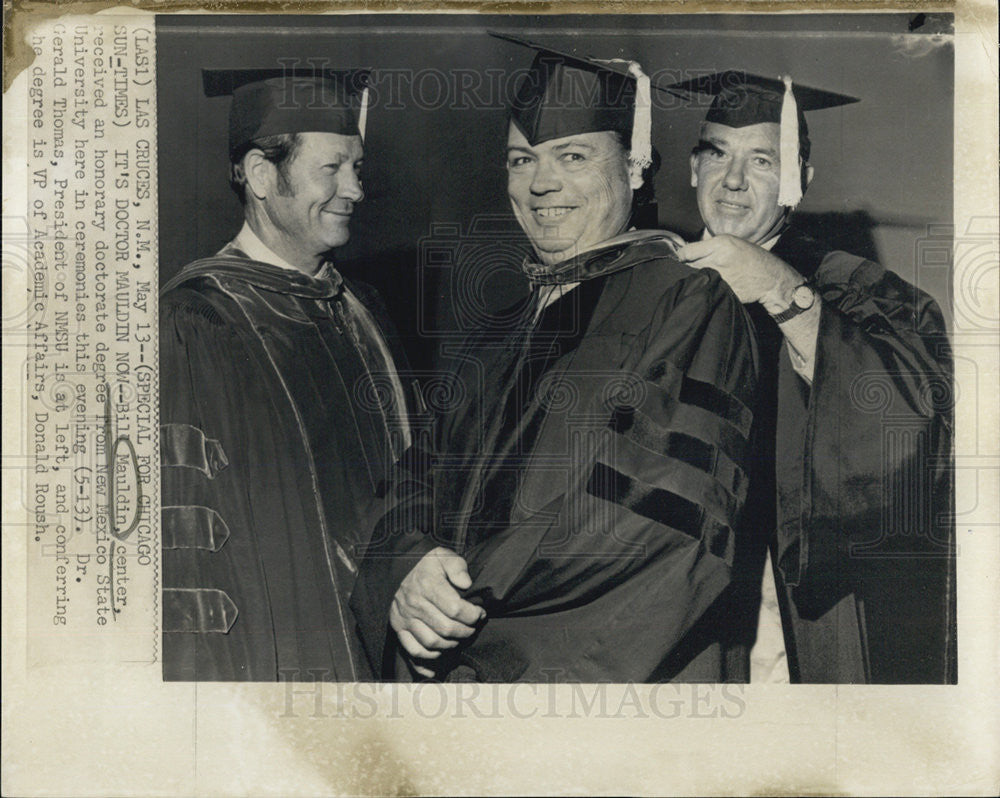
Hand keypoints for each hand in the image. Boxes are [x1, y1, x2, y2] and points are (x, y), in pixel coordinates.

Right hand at [390, 546, 484, 676]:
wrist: (399, 568)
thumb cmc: (428, 565)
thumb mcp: (443, 556)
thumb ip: (457, 566)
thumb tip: (466, 584)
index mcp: (427, 585)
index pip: (455, 609)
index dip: (473, 615)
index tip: (480, 613)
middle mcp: (414, 603)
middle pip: (446, 629)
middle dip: (466, 631)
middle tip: (473, 627)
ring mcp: (405, 618)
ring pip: (432, 643)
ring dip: (451, 644)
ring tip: (460, 636)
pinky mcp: (398, 628)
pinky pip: (415, 650)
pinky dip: (430, 656)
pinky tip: (442, 650)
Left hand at [675, 235, 801, 311]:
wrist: (771, 279)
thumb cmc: (753, 259)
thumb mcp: (733, 243)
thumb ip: (711, 245)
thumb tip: (690, 248)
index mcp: (720, 245)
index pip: (687, 252)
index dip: (682, 255)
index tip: (682, 257)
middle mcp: (717, 260)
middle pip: (690, 264)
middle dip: (691, 265)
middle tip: (699, 264)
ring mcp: (719, 277)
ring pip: (698, 276)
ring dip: (700, 276)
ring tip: (713, 273)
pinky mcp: (721, 290)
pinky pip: (707, 288)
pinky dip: (709, 286)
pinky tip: (719, 283)